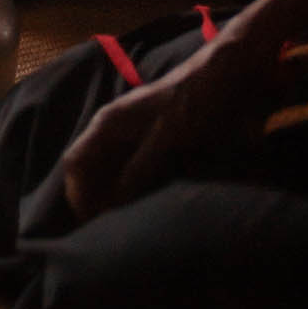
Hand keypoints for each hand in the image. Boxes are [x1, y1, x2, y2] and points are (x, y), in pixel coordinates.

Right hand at [62, 31, 270, 221]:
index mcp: (109, 123)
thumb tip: (112, 207)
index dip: (80, 198)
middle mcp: (117, 132)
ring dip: (119, 201)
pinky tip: (152, 210)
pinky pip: (138, 177)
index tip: (94, 229)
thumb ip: (139, 171)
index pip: (76, 165)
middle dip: (98, 203)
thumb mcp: (166, 138)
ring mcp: (137, 138)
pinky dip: (140, 195)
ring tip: (131, 227)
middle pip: (93, 173)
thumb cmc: (195, 101)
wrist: (231, 74)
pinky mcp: (159, 147)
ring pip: (115, 177)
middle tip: (112, 234)